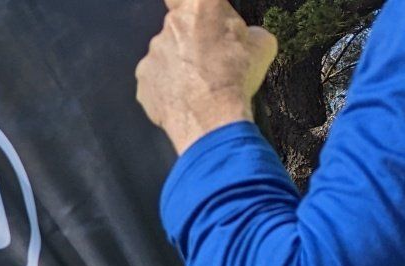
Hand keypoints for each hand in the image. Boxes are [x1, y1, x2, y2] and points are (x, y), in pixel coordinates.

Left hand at [136, 0, 277, 155]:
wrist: (211, 117)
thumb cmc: (235, 77)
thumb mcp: (262, 45)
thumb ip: (247, 33)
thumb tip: (245, 39)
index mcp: (201, 6)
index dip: (189, 4)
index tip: (196, 14)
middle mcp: (171, 24)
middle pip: (180, 27)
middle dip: (193, 40)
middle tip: (212, 61)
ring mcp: (153, 52)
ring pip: (167, 54)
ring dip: (180, 66)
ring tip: (200, 86)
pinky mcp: (143, 78)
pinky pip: (156, 78)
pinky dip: (168, 86)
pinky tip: (185, 98)